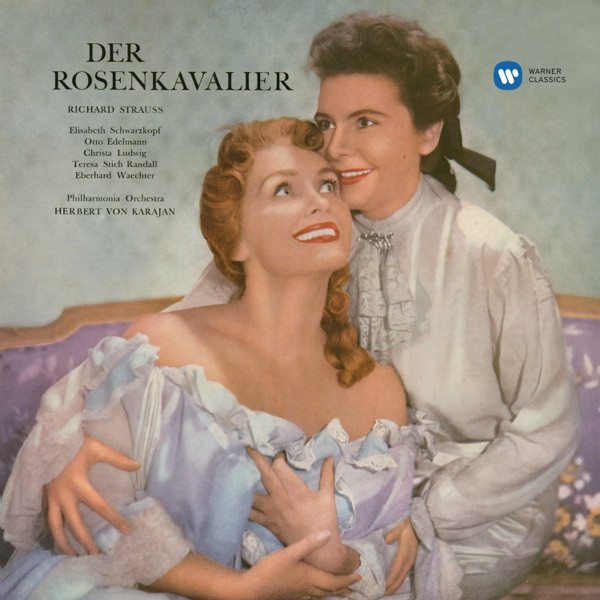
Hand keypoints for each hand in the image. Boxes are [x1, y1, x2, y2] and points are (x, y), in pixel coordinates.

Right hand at [44, 434, 139, 555]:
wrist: (49, 438)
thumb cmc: (75, 443)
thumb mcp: (97, 448)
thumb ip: (118, 459)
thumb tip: (138, 465)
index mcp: (79, 484)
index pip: (100, 507)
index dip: (115, 519)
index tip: (127, 531)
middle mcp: (64, 495)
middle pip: (75, 525)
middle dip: (86, 542)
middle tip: (97, 555)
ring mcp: (51, 498)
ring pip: (56, 528)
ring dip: (64, 543)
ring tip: (74, 556)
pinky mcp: (44, 498)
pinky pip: (49, 520)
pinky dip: (55, 533)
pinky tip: (61, 540)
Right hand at [243, 530, 361, 599]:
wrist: (252, 590)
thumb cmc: (271, 570)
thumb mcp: (290, 553)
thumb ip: (309, 543)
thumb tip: (328, 533)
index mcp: (309, 577)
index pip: (333, 581)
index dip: (346, 579)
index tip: (358, 577)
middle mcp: (307, 588)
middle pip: (328, 590)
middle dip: (342, 587)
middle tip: (353, 586)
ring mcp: (298, 595)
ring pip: (319, 595)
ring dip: (331, 592)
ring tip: (340, 591)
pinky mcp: (290, 597)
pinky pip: (310, 598)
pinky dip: (318, 596)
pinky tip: (313, 594)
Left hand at [247, 448, 358, 574]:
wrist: (319, 551)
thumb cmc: (325, 521)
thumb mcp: (328, 496)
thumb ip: (327, 475)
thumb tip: (330, 457)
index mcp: (295, 490)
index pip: (280, 467)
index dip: (278, 457)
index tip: (280, 453)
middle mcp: (281, 498)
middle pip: (264, 475)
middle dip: (255, 459)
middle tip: (247, 446)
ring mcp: (272, 511)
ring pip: (253, 493)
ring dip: (244, 480)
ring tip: (235, 469)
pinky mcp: (268, 523)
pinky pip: (251, 513)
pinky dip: (244, 504)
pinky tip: (236, 496)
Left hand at [383, 520, 417, 595]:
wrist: (419, 525)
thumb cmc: (408, 526)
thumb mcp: (401, 526)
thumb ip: (394, 533)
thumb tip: (387, 540)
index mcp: (405, 554)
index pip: (396, 571)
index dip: (389, 580)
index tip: (382, 588)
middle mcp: (408, 561)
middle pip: (399, 578)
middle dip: (391, 588)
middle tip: (380, 594)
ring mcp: (410, 562)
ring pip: (402, 578)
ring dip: (394, 586)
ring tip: (385, 592)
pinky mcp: (410, 561)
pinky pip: (403, 575)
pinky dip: (398, 581)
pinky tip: (393, 584)